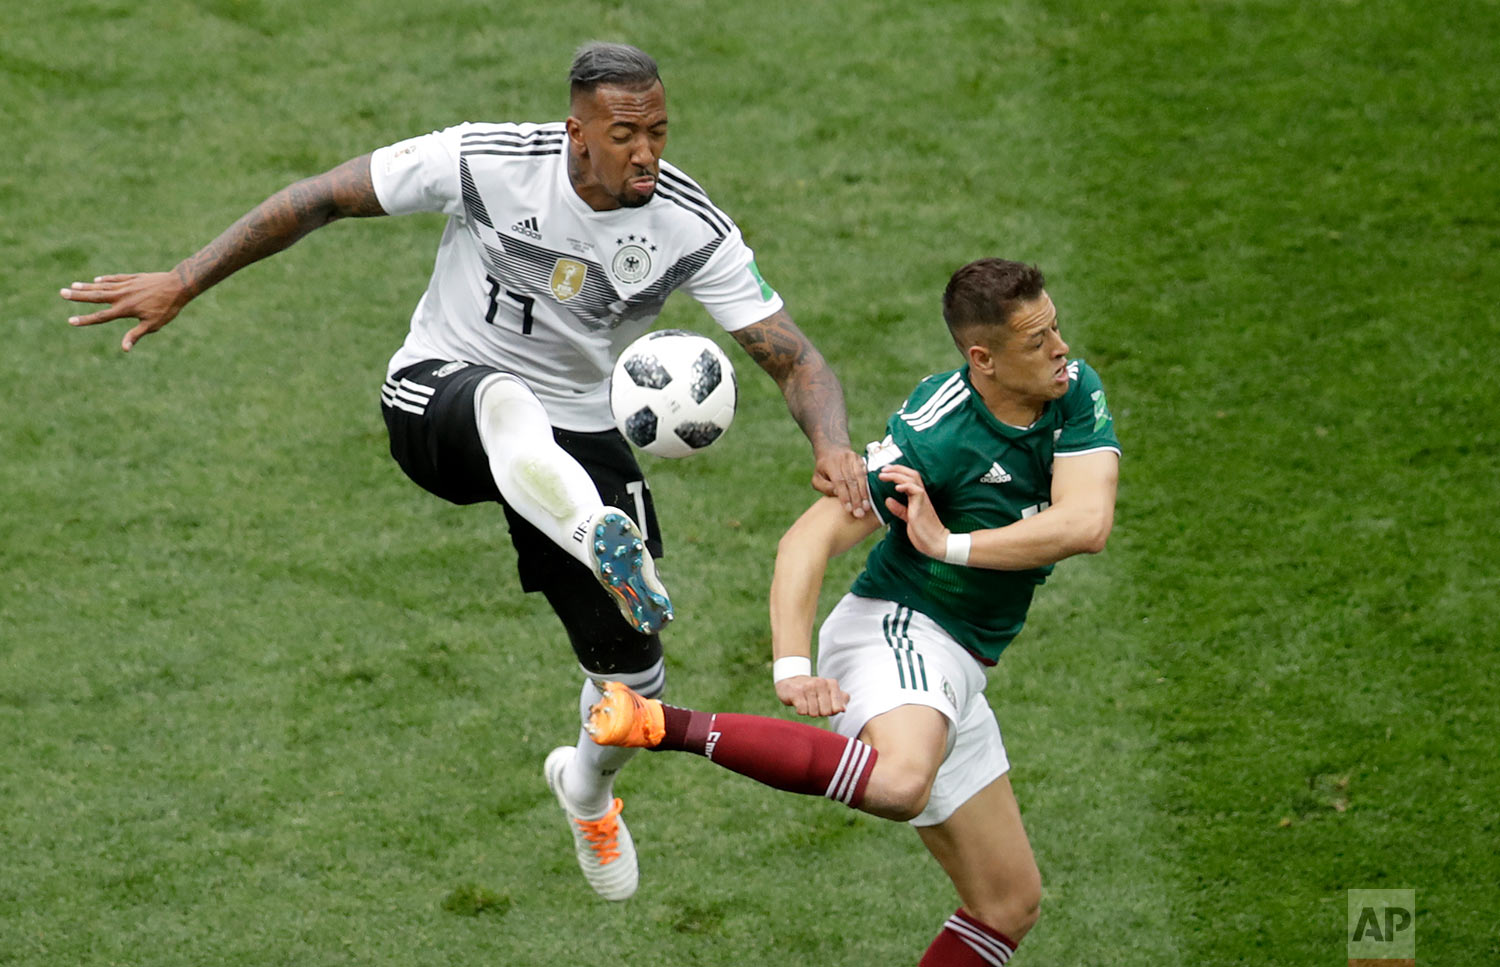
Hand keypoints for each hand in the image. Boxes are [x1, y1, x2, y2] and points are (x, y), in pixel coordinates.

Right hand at [61, 271, 191, 350]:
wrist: (178, 285)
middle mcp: (122, 296)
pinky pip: (116, 278)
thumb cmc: (167, 308)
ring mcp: (127, 285)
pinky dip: (105, 279)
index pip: (101, 317)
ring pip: (103, 286)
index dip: (85, 320)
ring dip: (87, 286)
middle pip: (95, 296)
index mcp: (125, 309)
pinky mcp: (134, 278)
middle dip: (78, 295)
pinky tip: (97, 280)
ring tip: (73, 285)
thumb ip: (136, 334)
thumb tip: (124, 348)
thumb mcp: (153, 324)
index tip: (70, 321)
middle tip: (61, 292)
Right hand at [775, 675, 849, 716]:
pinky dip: (801, 711)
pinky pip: (803, 711)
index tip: (826, 705)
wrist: (790, 683)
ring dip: (809, 712)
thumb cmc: (813, 692)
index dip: (832, 711)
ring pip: (814, 713)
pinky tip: (799, 703)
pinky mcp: (797, 692)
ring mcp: (808, 687)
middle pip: (826, 712)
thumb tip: (843, 709)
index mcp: (832, 683)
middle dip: (820, 712)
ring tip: (806, 703)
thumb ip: (841, 700)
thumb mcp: (829, 693)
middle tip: (814, 704)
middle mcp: (821, 682)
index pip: (838, 707)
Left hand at [811, 446, 871, 518]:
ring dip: (864, 494)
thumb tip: (838, 493)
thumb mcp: (817, 478)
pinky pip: (865, 474)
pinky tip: (869, 497)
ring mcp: (854, 458)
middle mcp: (843, 459)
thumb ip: (824, 487)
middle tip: (859, 513)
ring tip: (866, 507)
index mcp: (831, 464)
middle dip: (856, 499)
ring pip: (860, 478)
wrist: (832, 449)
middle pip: (851, 481)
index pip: (839, 482)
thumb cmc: (823, 469)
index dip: (844, 496)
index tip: (849, 509)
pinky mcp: (861, 459)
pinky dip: (868, 486)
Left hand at [877, 463, 949, 559]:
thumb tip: (887, 500)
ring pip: (912, 478)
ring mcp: (922, 499)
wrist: (935, 542)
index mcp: (918, 497)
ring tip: (884, 475)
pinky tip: (896, 487)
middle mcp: (921, 495)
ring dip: (896, 475)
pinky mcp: (923, 505)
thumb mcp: (907, 518)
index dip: (897, 472)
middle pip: (911, 474)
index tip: (885, 471)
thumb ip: (899, 509)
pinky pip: (916, 490)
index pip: (909, 478)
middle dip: (896, 469)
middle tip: (883, 469)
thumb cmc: (923, 532)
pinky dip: (906, 486)